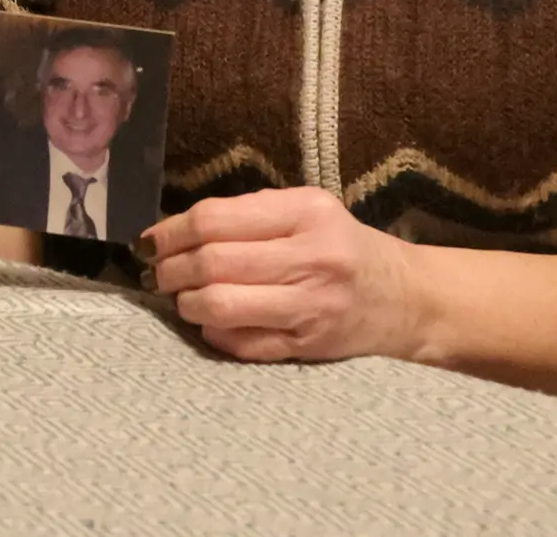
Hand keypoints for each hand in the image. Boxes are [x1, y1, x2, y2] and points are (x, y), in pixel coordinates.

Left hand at [138, 186, 417, 363]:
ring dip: (186, 303)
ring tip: (180, 297)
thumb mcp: (307, 209)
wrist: (407, 299)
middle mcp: (310, 258)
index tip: (149, 240)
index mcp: (305, 213)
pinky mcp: (308, 347)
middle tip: (156, 271)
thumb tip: (178, 228)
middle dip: (170, 269)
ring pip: (221, 307)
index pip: (216, 220)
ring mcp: (310, 307)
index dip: (171, 231)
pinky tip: (209, 322)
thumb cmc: (343, 245)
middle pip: (213, 264)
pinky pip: (243, 344)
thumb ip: (250, 212)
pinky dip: (214, 333)